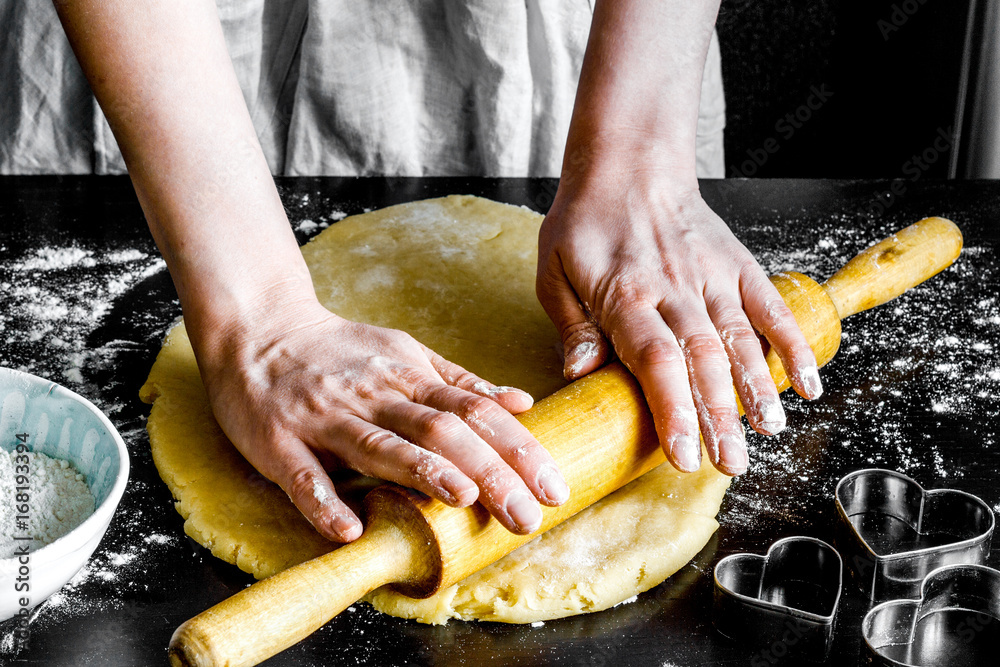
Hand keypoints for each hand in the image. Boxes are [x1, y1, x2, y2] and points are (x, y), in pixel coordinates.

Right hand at [198, 297, 569, 541]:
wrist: (260, 328)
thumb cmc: (340, 352)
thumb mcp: (406, 355)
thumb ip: (461, 384)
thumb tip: (523, 402)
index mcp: (410, 377)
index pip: (476, 411)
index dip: (518, 448)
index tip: (554, 485)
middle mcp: (375, 395)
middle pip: (441, 431)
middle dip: (490, 472)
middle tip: (528, 514)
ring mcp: (326, 417)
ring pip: (380, 445)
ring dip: (424, 473)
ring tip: (466, 500)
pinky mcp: (279, 441)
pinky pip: (303, 475)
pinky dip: (325, 502)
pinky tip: (351, 529)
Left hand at [536, 174, 821, 475]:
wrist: (629, 164)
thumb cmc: (586, 220)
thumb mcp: (554, 270)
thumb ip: (572, 324)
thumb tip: (580, 374)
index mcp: (625, 295)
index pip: (655, 360)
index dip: (674, 410)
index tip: (684, 455)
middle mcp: (674, 289)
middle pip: (703, 360)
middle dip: (719, 417)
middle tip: (730, 464)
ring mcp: (711, 276)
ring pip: (740, 338)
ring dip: (757, 389)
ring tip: (769, 433)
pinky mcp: (737, 264)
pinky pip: (770, 306)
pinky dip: (792, 342)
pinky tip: (807, 381)